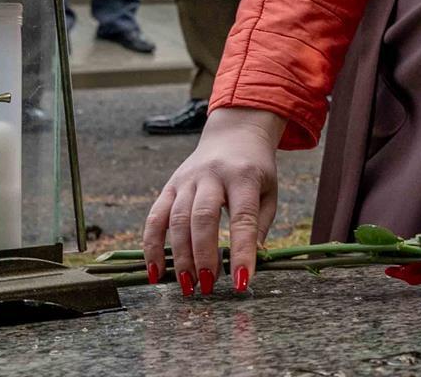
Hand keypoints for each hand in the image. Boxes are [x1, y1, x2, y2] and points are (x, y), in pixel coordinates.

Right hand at [143, 107, 285, 296]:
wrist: (234, 133)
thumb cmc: (255, 169)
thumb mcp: (269, 192)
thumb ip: (260, 225)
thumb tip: (248, 264)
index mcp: (243, 176)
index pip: (242, 218)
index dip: (242, 251)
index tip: (242, 282)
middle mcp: (212, 175)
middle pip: (202, 217)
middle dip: (203, 256)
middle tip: (209, 286)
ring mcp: (187, 179)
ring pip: (177, 219)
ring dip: (180, 256)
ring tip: (188, 286)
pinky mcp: (170, 185)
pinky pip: (155, 217)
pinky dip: (152, 245)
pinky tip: (156, 271)